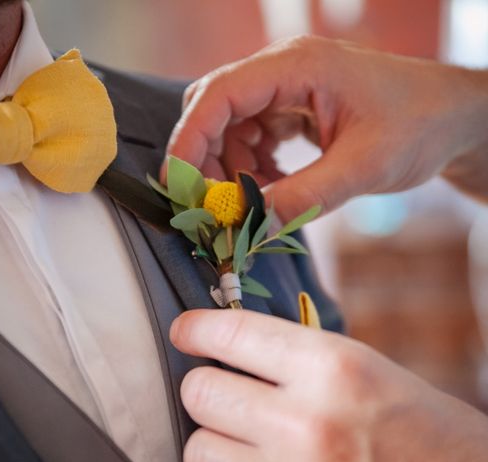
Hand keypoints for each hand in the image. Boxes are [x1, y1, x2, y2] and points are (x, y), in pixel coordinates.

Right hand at [165, 36, 487, 221]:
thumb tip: (249, 225)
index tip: (178, 185)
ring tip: (253, 202)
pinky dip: (251, 168)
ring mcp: (287, 88)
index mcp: (298, 66)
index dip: (189, 139)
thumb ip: (303, 197)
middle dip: (207, 159)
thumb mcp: (363, 167)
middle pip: (215, 109)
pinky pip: (252, 137)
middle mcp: (284, 70)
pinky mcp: (292, 108)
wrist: (452, 118)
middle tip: (212, 205)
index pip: (219, 94)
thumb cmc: (420, 125)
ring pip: (230, 128)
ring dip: (231, 169)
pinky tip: (270, 189)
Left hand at [170, 309, 487, 461]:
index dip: (194, 329)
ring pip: (197, 449)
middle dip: (206, 387)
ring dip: (214, 440)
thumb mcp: (361, 369)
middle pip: (199, 392)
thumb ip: (291, 355)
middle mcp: (307, 422)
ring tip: (245, 438)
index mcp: (331, 366)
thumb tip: (224, 340)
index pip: (229, 333)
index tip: (184, 333)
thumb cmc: (416, 427)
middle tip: (226, 390)